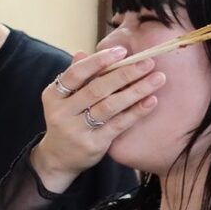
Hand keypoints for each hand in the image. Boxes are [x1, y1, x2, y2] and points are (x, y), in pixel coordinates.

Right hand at [32, 47, 165, 191]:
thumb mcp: (63, 99)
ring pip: (110, 106)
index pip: (76, 74)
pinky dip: (136, 112)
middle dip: (125, 73)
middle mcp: (62, 112)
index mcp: (53, 96)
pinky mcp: (93, 144)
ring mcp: (76, 130)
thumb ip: (75, 78)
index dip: (98, 61)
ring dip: (136, 90)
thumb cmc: (66, 120)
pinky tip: (151, 101)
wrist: (58, 158)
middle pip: (96, 89)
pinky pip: (118, 125)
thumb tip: (83, 52)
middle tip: (148, 62)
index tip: (122, 51)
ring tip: (157, 79)